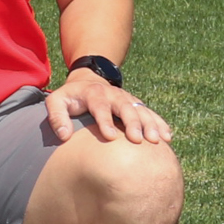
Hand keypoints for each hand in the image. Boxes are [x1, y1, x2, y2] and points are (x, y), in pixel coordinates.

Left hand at [49, 69, 170, 144]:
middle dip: (133, 123)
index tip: (109, 137)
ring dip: (151, 124)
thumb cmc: (70, 97)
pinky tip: (168, 137)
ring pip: (142, 111)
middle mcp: (114, 95)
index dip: (105, 121)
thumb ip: (56, 117)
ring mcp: (127, 99)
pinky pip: (151, 114)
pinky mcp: (136, 105)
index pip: (100, 107)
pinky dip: (160, 124)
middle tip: (138, 140)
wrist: (88, 82)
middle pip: (126, 108)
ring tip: (158, 140)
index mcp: (94, 94)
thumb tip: (63, 136)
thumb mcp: (56, 101)